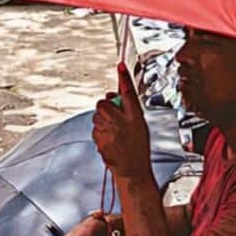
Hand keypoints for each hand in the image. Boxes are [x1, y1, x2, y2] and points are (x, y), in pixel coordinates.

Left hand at [93, 62, 150, 179]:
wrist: (132, 170)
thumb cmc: (138, 148)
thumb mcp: (140, 124)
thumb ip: (128, 108)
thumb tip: (114, 95)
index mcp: (134, 116)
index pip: (128, 92)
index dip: (124, 77)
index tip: (120, 65)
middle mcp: (121, 122)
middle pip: (105, 103)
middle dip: (107, 107)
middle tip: (117, 117)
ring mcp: (108, 131)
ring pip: (97, 116)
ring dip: (103, 120)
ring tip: (115, 132)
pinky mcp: (99, 139)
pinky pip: (95, 129)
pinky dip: (100, 132)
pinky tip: (110, 139)